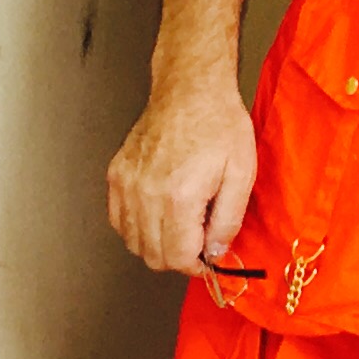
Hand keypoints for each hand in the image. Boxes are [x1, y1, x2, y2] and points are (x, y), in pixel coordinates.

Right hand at [107, 78, 259, 273]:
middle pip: (153, 256)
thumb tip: (216, 252)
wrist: (190, 91)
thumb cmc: (219, 126)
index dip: (197, 267)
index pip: (178, 257)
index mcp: (179, 196)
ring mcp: (126, 184)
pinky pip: (118, 220)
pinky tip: (160, 214)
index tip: (208, 260)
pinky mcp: (116, 175)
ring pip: (133, 242)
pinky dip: (137, 227)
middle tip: (198, 242)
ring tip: (181, 224)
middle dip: (178, 258)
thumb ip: (229, 220)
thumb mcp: (242, 174)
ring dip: (157, 244)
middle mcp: (145, 194)